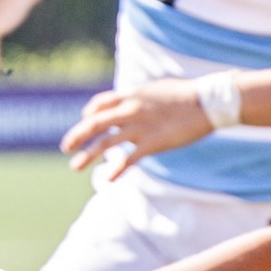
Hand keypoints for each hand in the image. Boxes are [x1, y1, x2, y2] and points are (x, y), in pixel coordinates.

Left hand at [60, 80, 211, 176]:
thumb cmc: (186, 95)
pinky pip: (129, 159)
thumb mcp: (157, 90)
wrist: (206, 101)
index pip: (100, 104)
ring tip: (74, 166)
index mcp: (131, 95)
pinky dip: (117, 170)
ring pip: (106, 143)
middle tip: (64, 147)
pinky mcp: (152, 143)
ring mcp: (140, 127)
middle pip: (95, 123)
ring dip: (87, 155)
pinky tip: (108, 180)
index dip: (89, 113)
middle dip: (78, 136)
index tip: (84, 120)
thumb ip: (142, 97)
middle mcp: (130, 110)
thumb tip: (138, 100)